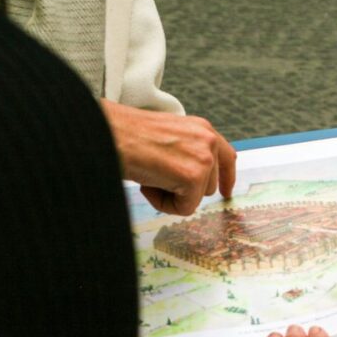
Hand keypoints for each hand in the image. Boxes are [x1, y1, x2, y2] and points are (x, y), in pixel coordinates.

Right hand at [101, 98, 236, 215]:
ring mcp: (203, 158)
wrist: (109, 134)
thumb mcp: (166, 138)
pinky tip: (147, 185)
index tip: (226, 193)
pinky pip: (184, 208)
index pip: (227, 156)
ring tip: (149, 176)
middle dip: (182, 189)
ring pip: (196, 198)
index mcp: (201, 128)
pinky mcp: (193, 177)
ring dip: (170, 195)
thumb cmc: (128, 137)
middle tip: (153, 175)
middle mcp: (208, 140)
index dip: (226, 178)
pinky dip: (163, 204)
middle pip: (208, 186)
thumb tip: (191, 180)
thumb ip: (186, 153)